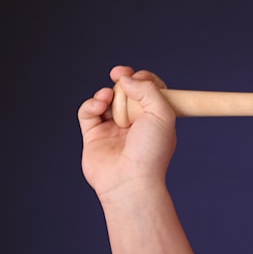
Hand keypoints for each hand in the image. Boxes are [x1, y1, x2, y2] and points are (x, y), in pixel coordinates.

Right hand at [77, 65, 176, 200]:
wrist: (130, 180)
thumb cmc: (151, 150)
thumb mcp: (162, 114)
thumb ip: (147, 90)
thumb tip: (126, 78)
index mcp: (155, 117)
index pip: (149, 89)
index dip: (143, 78)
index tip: (139, 76)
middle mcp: (135, 122)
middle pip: (127, 90)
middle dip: (123, 78)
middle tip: (118, 73)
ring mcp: (113, 128)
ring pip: (106, 99)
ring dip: (107, 93)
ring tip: (109, 97)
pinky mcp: (93, 135)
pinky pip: (88, 112)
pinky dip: (91, 104)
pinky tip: (99, 106)